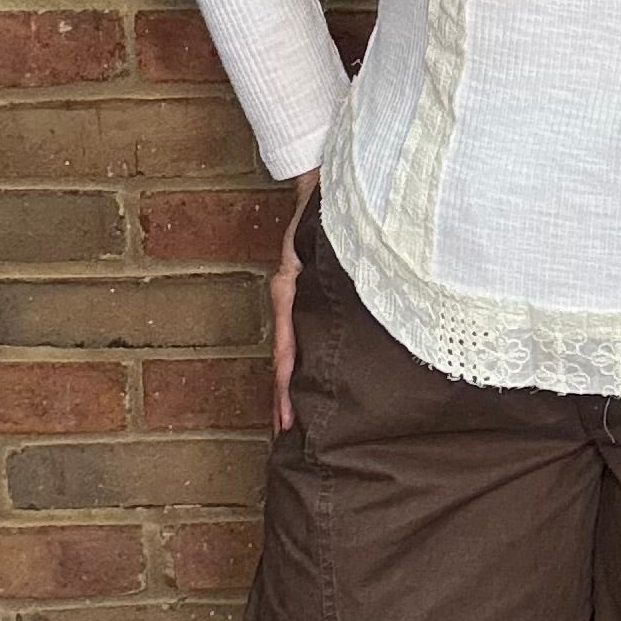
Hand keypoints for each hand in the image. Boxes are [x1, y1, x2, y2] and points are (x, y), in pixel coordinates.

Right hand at [271, 169, 320, 436]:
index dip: (286, 391)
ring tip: (300, 426)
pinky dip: (305, 364)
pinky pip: (305, 337)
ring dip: (296, 386)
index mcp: (289, 290)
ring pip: (295, 351)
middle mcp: (291, 298)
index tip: (287, 424)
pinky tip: (317, 383)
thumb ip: (326, 275)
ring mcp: (300, 298)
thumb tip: (334, 311)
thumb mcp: (322, 242)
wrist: (324, 177)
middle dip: (287, 401)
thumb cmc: (328, 208)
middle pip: (286, 360)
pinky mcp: (311, 295)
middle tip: (292, 442)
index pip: (285, 352)